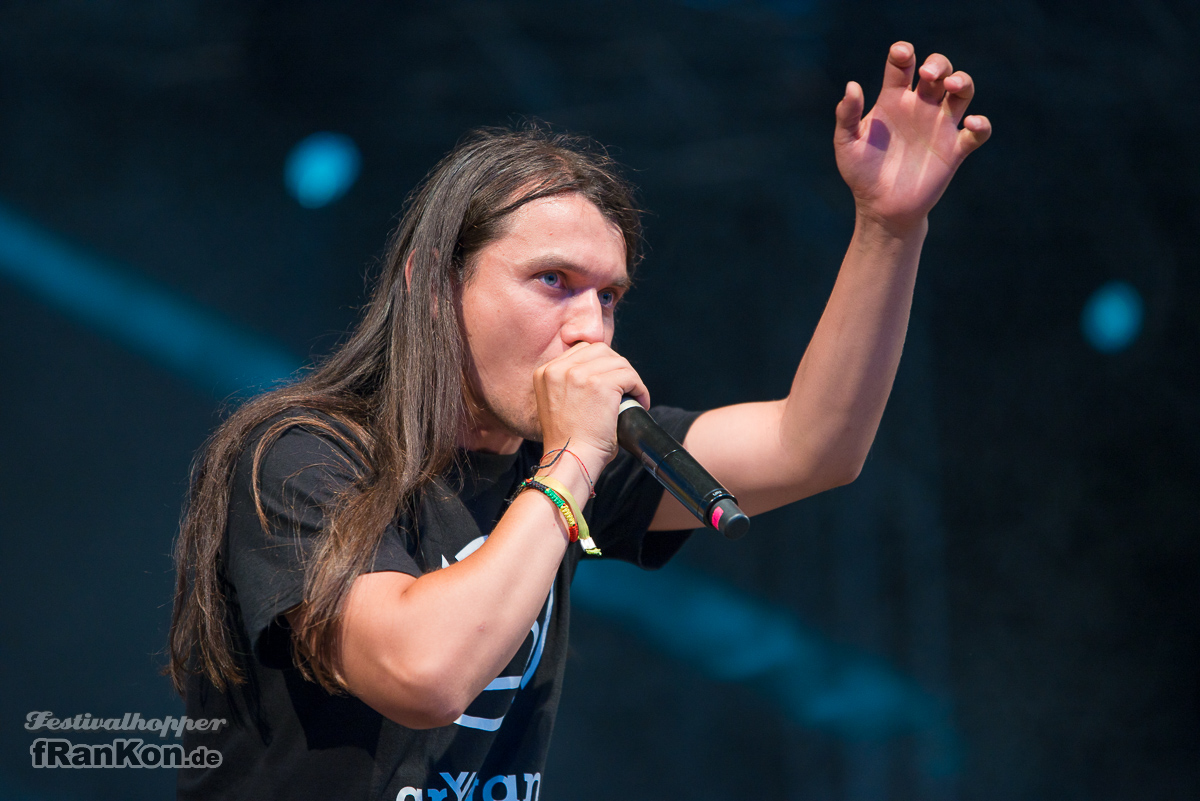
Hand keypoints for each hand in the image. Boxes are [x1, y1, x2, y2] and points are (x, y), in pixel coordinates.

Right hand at [533, 342, 648, 474]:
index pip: (581, 350)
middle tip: (625, 387)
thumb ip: (568, 384)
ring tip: (634, 396)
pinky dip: (640, 389)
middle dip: (616, 366)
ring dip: (631, 377)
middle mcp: (559, 369)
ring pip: (618, 362)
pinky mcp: (600, 384)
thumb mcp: (557, 404)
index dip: (601, 363)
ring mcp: (578, 374)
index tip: (611, 380)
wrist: (569, 459)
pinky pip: (629, 376)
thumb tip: (599, 372)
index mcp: (545, 372)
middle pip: (600, 350)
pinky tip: (640, 402)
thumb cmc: (568, 441)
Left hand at [834, 42, 991, 232]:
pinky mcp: (955, 150)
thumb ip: (846, 116)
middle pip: (939, 70)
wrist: (880, 209)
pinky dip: (981, 125)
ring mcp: (939, 127)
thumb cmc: (862, 174)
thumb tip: (852, 86)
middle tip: (928, 75)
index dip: (904, 52)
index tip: (902, 54)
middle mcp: (920, 107)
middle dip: (939, 64)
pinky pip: (977, 132)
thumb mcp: (847, 144)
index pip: (902, 65)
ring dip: (963, 81)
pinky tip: (971, 124)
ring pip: (963, 91)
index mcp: (893, 100)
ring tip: (952, 86)